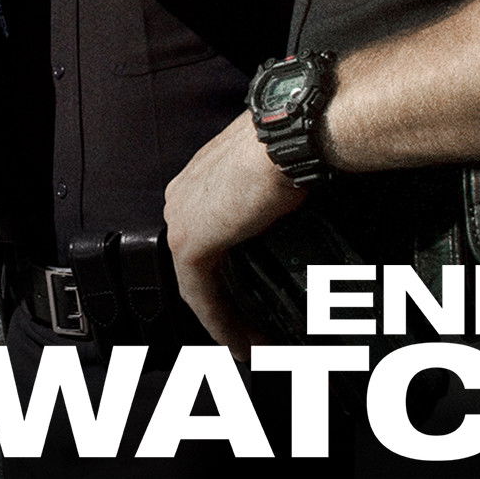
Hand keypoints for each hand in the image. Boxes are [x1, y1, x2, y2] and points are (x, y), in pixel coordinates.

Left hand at [164, 110, 304, 360]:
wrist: (287, 135)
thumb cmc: (290, 141)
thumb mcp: (276, 169)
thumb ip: (272, 192)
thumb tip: (298, 203)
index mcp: (200, 176)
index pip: (209, 233)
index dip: (228, 267)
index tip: (252, 292)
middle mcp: (182, 196)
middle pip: (202, 261)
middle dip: (226, 297)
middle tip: (253, 328)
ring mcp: (181, 219)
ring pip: (200, 282)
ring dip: (227, 317)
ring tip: (253, 344)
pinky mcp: (189, 243)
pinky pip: (202, 295)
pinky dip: (223, 323)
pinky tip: (243, 344)